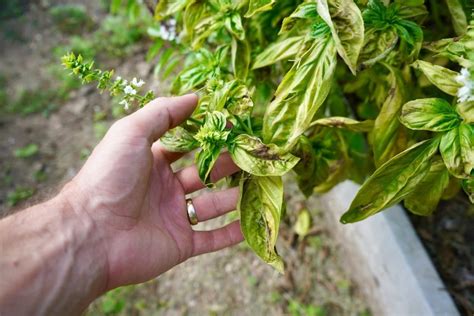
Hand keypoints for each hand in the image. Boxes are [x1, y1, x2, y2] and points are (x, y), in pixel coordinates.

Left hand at [63, 94, 242, 289]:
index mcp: (152, 162)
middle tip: (253, 155)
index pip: (187, 147)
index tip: (234, 127)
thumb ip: (163, 113)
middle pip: (204, 174)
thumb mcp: (132, 132)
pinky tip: (250, 223)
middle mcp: (164, 189)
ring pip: (212, 205)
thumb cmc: (110, 177)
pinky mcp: (180, 245)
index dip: (208, 137)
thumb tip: (195, 96)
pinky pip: (211, 239)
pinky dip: (231, 234)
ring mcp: (173, 217)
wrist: (91, 233)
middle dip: (228, 164)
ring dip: (234, 196)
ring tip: (258, 183)